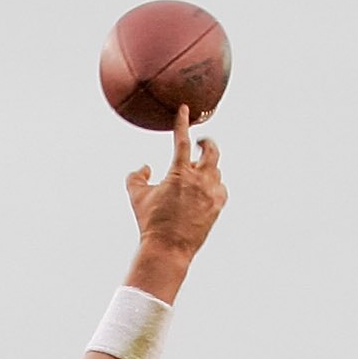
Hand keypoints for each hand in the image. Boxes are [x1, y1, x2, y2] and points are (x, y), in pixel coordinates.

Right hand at [128, 106, 224, 262]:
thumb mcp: (136, 197)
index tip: (185, 110)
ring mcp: (211, 193)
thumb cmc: (150, 222)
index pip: (183, 140)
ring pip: (216, 170)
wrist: (168, 248)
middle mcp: (199, 179)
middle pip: (212, 150)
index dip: (182, 122)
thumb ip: (136, 176)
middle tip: (200, 143)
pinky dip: (214, 185)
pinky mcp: (218, 206)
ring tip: (196, 174)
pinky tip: (206, 189)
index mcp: (179, 173)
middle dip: (206, 143)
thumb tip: (145, 167)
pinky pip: (221, 188)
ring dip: (206, 168)